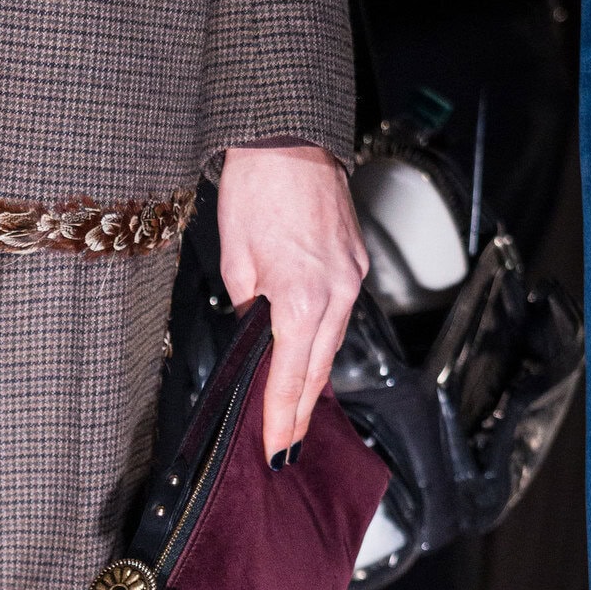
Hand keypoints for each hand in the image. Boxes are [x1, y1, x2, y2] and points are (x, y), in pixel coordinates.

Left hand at [216, 146, 367, 463]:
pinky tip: (310, 356)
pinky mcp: (355, 262)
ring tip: (295, 414)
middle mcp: (336, 293)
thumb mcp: (235, 261)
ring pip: (331, 344)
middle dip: (300, 413)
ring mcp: (351, 277)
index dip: (281, 420)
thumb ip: (249, 308)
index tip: (276, 451)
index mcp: (301, 299)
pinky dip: (323, 342)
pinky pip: (339, 316)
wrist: (290, 138)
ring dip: (312, 380)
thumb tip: (255, 335)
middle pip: (317, 370)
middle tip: (287, 449)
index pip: (289, 378)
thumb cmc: (257, 188)